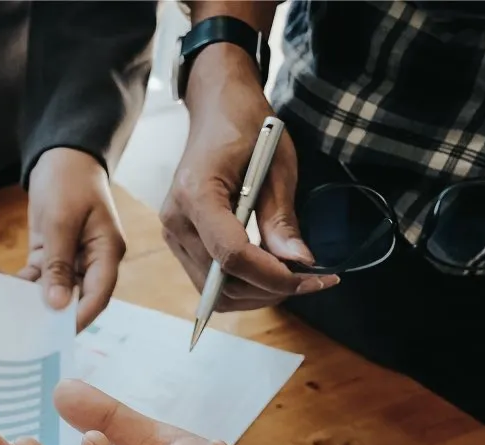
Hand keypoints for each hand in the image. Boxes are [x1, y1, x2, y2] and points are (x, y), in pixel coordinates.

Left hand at [21, 148, 124, 329]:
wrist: (60, 153)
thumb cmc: (68, 180)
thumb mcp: (62, 220)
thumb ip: (59, 264)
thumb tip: (58, 303)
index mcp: (107, 251)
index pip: (98, 294)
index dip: (79, 317)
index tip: (56, 337)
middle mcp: (92, 259)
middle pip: (77, 297)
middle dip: (54, 316)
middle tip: (28, 336)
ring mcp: (72, 257)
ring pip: (54, 289)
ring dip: (33, 301)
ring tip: (9, 318)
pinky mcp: (52, 253)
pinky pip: (38, 276)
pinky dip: (22, 284)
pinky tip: (0, 289)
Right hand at [161, 46, 335, 310]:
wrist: (216, 110)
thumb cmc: (247, 127)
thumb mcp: (276, 164)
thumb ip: (282, 218)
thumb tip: (299, 263)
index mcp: (197, 194)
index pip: (231, 255)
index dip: (271, 275)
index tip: (309, 278)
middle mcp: (176, 220)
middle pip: (221, 283)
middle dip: (268, 290)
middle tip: (310, 281)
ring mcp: (174, 234)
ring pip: (214, 293)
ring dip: (256, 293)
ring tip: (291, 277)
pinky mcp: (181, 241)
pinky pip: (211, 281)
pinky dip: (243, 285)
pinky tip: (268, 270)